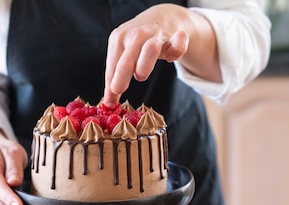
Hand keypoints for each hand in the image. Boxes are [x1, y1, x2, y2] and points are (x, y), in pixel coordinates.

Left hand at [103, 4, 220, 106]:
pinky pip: (179, 43)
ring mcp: (156, 34)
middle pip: (126, 59)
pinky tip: (171, 58)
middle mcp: (136, 35)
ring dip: (144, 65)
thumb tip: (109, 104)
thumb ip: (116, 77)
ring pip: (150, 49)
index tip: (110, 104)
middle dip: (121, 78)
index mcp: (119, 39)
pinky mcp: (176, 35)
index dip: (111, 87)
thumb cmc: (138, 42)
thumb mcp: (123, 54)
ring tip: (140, 75)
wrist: (163, 16)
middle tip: (118, 91)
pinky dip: (177, 51)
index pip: (112, 67)